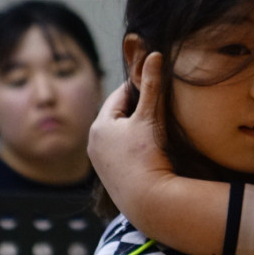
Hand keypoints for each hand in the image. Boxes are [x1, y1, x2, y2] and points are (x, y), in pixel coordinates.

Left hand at [89, 51, 174, 217]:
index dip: (138, 87)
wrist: (148, 200)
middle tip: (159, 102)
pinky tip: (149, 149)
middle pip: (118, 115)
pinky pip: (121, 152)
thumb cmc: (146, 155)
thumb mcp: (150, 117)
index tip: (153, 81)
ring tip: (156, 125)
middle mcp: (94, 143)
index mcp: (99, 125)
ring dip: (135, 129)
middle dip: (137, 108)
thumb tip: (154, 54)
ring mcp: (100, 162)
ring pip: (120, 135)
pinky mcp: (110, 176)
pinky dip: (134, 146)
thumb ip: (152, 86)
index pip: (119, 95)